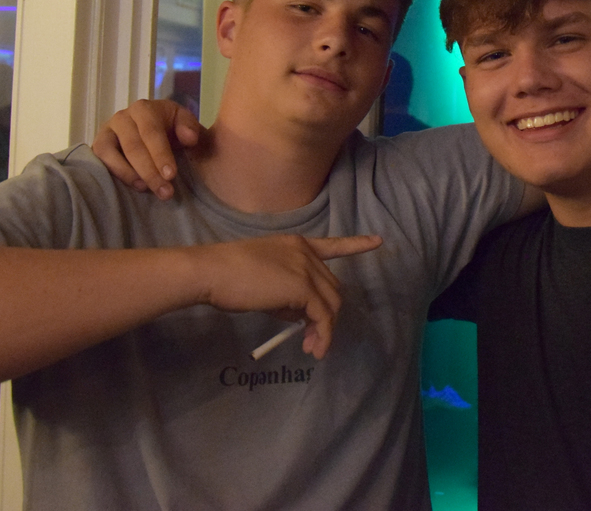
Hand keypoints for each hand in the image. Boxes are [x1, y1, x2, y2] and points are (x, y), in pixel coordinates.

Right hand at [93, 99, 204, 198]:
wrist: (157, 135)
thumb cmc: (172, 130)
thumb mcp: (185, 125)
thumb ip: (190, 128)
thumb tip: (190, 138)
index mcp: (145, 109)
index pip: (151, 132)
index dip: (160, 154)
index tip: (171, 175)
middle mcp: (122, 117)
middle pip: (133, 145)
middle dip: (150, 171)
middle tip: (165, 192)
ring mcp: (106, 132)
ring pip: (111, 153)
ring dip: (129, 174)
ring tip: (146, 189)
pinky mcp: (98, 147)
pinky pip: (99, 160)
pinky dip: (114, 174)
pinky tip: (132, 186)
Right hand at [189, 233, 382, 358]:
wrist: (212, 272)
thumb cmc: (227, 275)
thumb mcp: (263, 279)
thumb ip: (286, 292)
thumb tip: (300, 316)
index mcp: (296, 244)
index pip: (333, 244)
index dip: (356, 245)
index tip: (378, 241)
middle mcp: (306, 253)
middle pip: (331, 287)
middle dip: (326, 314)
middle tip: (311, 339)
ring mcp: (306, 268)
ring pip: (331, 303)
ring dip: (325, 328)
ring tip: (312, 348)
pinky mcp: (303, 287)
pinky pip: (322, 315)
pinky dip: (322, 334)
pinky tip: (313, 348)